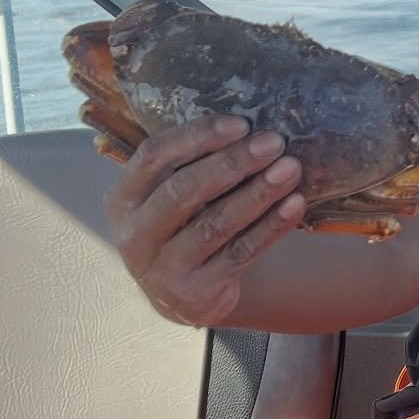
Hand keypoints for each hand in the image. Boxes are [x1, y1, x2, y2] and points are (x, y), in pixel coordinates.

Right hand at [106, 116, 304, 326]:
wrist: (181, 295)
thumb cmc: (180, 227)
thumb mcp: (166, 197)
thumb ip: (189, 165)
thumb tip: (248, 125)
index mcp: (124, 197)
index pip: (153, 155)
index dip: (197, 136)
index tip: (240, 123)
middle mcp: (136, 233)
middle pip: (185, 190)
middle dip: (233, 162)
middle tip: (273, 142)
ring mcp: (164, 267)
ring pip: (215, 224)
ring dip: (257, 193)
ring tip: (290, 169)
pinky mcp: (196, 291)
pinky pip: (241, 253)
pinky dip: (271, 227)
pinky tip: (294, 204)